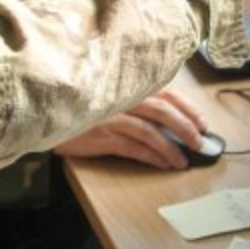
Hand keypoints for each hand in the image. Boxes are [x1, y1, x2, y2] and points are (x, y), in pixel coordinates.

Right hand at [55, 87, 206, 169]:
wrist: (47, 114)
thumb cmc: (81, 105)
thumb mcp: (110, 96)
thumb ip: (134, 99)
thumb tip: (168, 118)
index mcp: (127, 84)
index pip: (166, 92)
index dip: (187, 108)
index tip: (202, 122)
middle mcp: (122, 97)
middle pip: (163, 110)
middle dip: (187, 127)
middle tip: (200, 142)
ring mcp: (111, 115)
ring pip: (151, 132)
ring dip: (172, 148)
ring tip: (183, 161)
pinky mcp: (102, 135)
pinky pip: (135, 147)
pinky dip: (153, 157)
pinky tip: (163, 164)